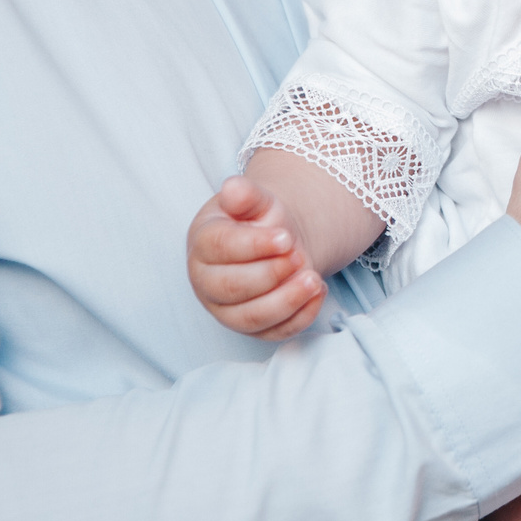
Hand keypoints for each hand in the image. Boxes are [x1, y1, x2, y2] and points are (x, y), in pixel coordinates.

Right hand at [187, 176, 325, 340]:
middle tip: (299, 257)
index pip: (219, 247)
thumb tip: (233, 187)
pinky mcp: (252, 328)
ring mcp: (227, 309)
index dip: (254, 244)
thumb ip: (246, 195)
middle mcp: (207, 282)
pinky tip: (318, 292)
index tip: (286, 237)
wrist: (279, 242)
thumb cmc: (261, 221)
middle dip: (270, 274)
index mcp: (202, 244)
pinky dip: (300, 317)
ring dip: (287, 301)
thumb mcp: (257, 201)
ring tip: (314, 279)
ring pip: (251, 318)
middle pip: (232, 287)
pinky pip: (274, 333)